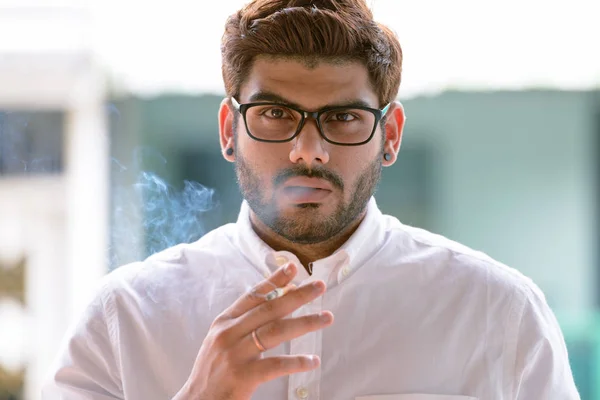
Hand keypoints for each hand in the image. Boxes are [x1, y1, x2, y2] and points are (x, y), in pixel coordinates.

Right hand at [174, 263, 333, 399]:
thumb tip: (279, 300)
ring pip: (276, 331)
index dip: (274, 280)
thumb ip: (245, 322)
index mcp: (224, 322)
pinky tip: (313, 360)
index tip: (292, 267)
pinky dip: (297, 362)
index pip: (253, 295)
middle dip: (297, 295)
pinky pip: (276, 364)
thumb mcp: (223, 340)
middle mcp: (229, 333)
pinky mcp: (243, 376)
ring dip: (305, 323)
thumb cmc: (213, 370)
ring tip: (327, 317)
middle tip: (320, 286)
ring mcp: (236, 354)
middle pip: (270, 309)